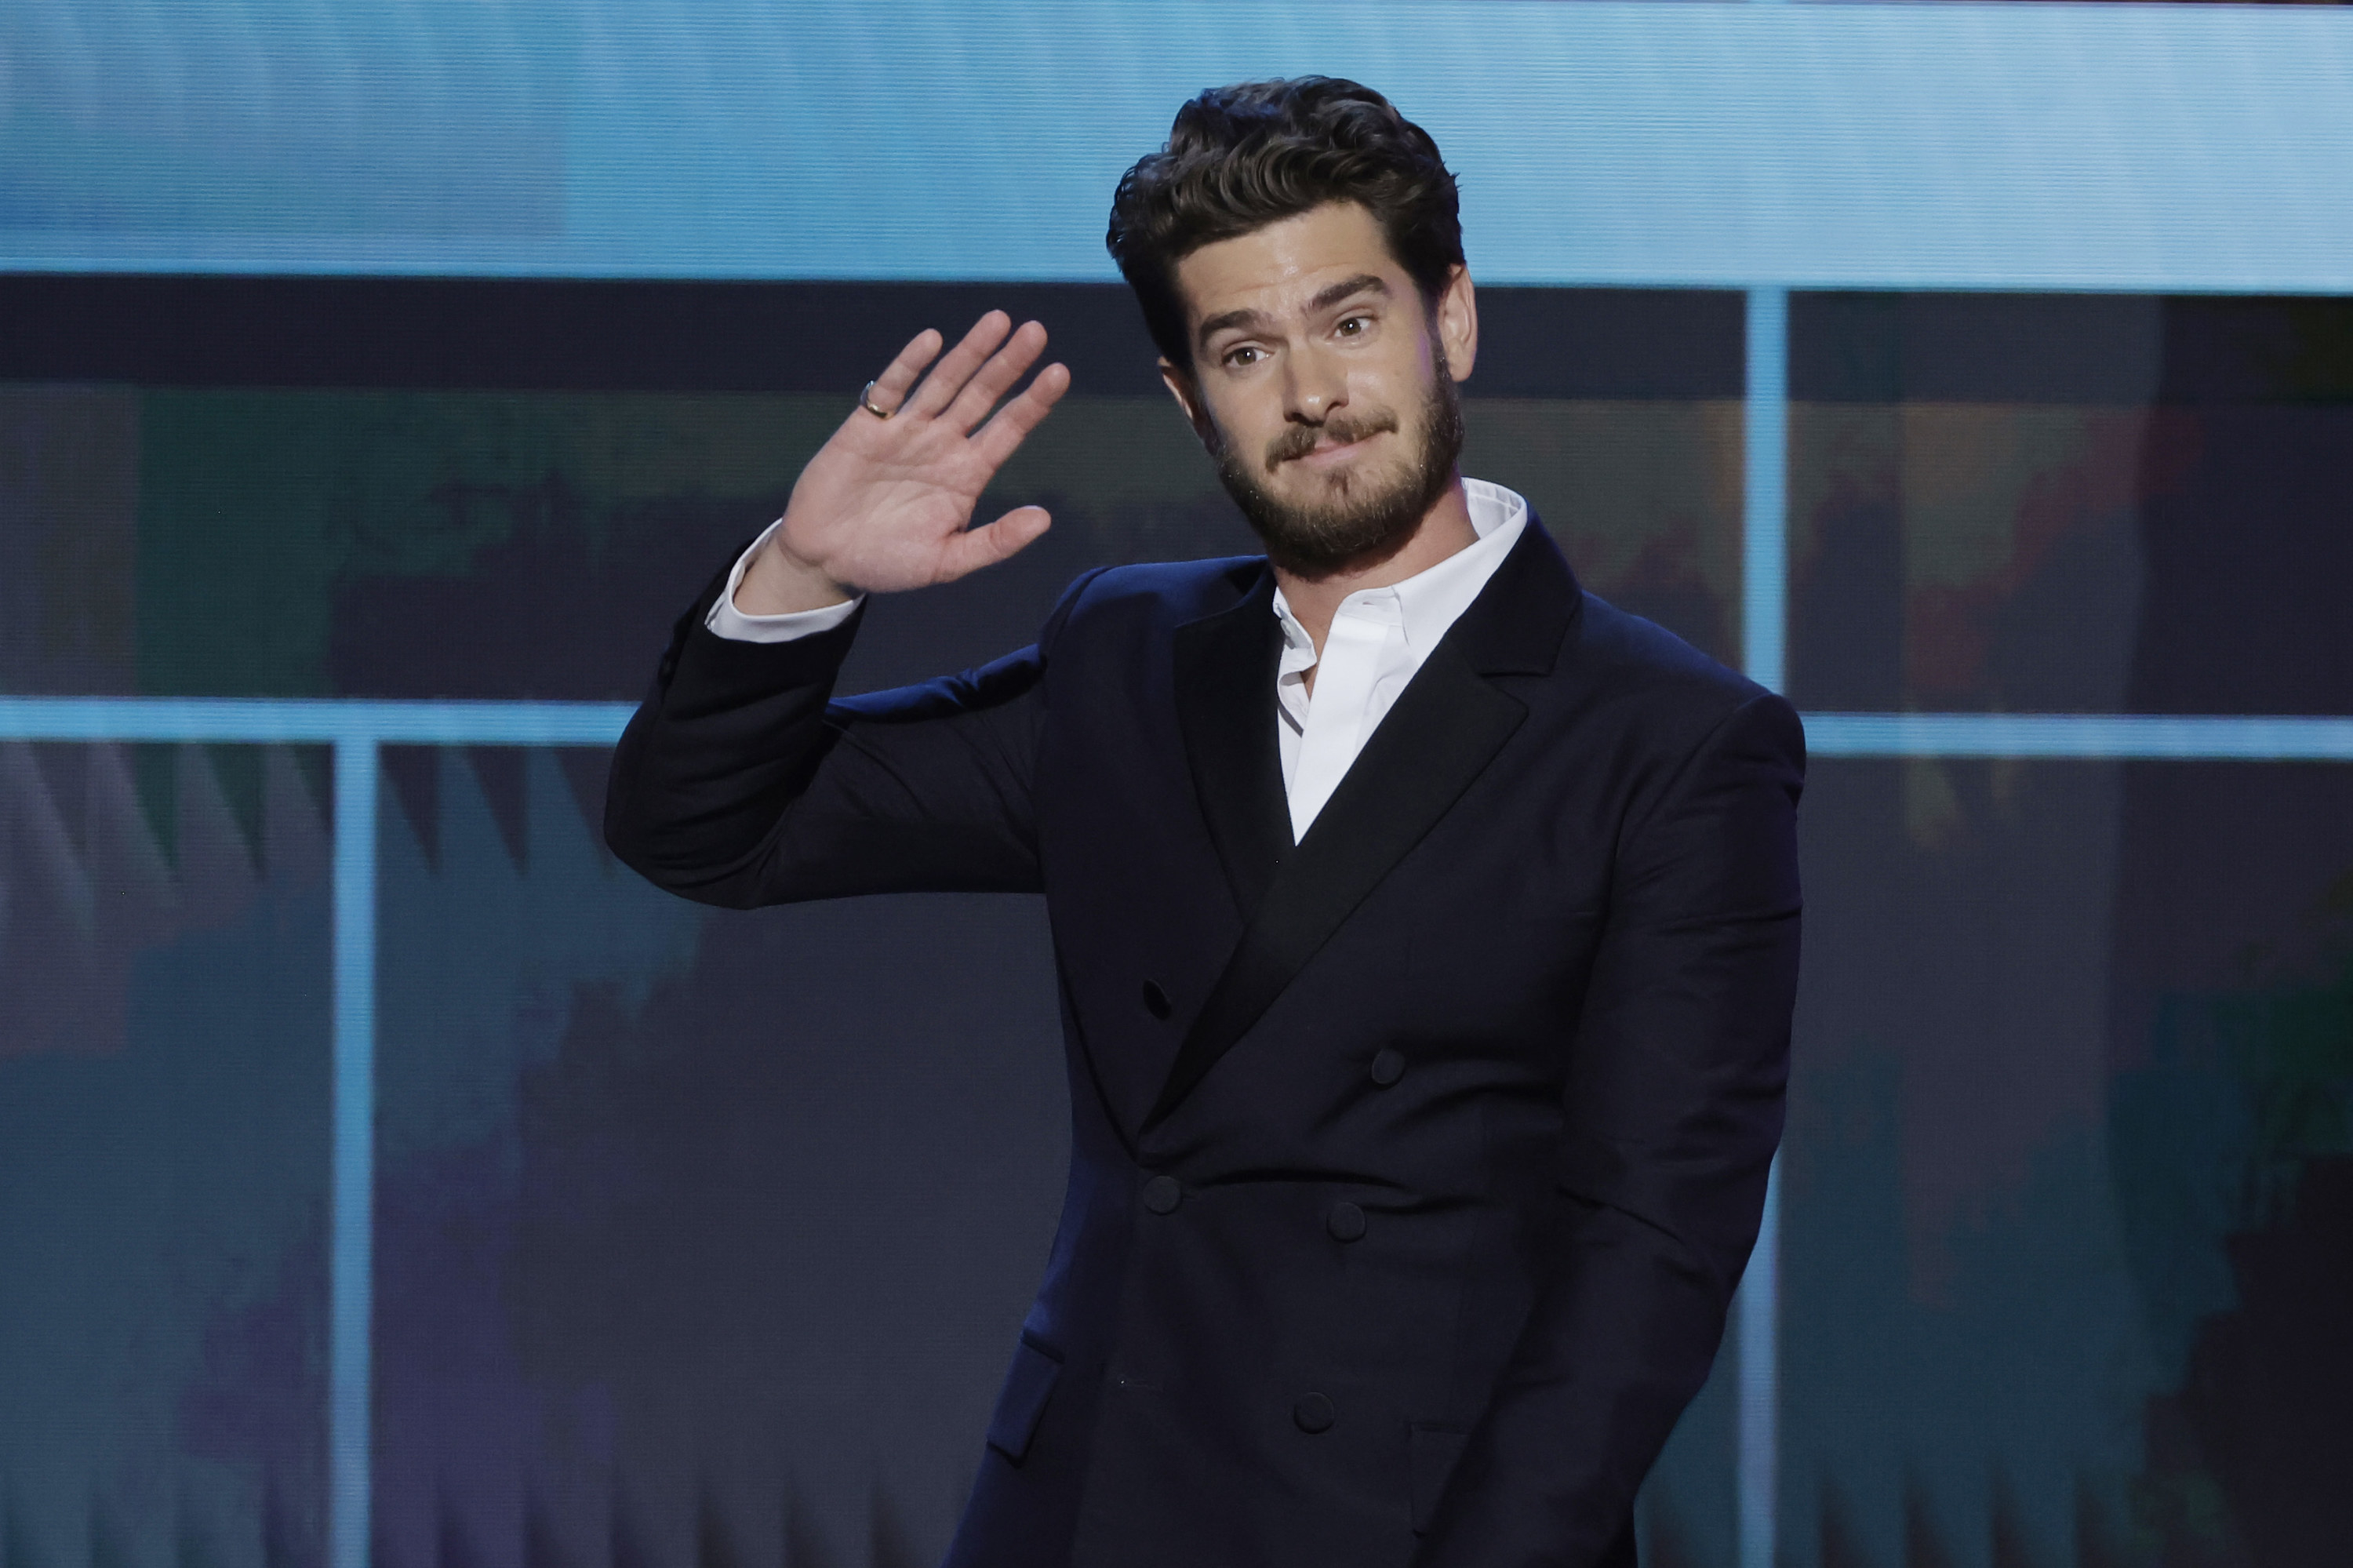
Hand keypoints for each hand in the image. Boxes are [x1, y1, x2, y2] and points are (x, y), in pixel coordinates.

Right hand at [737, 311, 1071, 612]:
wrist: (826, 561)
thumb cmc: (888, 563)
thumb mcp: (948, 561)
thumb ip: (996, 542)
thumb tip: (1045, 518)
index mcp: (967, 474)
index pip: (1008, 430)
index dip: (1033, 402)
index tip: (1059, 372)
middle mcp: (942, 445)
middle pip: (982, 396)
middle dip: (1008, 364)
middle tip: (1036, 331)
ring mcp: (906, 431)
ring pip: (945, 382)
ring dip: (970, 352)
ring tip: (998, 321)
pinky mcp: (867, 427)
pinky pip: (892, 389)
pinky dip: (910, 364)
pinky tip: (933, 341)